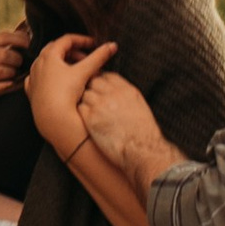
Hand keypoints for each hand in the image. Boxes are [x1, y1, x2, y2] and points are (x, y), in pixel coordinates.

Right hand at [0, 24, 29, 130]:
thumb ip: (0, 46)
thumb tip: (26, 30)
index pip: (1, 36)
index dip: (19, 39)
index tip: (29, 44)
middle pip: (3, 55)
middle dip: (17, 60)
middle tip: (21, 65)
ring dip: (12, 74)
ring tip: (15, 76)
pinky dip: (5, 87)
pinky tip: (11, 86)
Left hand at [26, 35, 111, 159]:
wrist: (53, 118)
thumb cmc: (66, 93)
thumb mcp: (84, 72)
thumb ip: (99, 57)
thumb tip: (112, 46)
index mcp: (49, 55)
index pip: (67, 40)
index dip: (82, 40)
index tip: (93, 44)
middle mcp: (38, 64)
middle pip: (57, 50)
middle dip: (73, 52)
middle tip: (86, 58)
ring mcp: (33, 77)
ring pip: (48, 64)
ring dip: (63, 64)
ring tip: (77, 71)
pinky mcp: (32, 90)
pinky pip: (41, 78)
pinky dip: (52, 76)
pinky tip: (61, 82)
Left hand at [79, 67, 168, 185]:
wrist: (141, 149)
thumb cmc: (143, 134)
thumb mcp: (140, 107)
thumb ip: (126, 96)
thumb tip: (116, 94)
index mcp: (127, 90)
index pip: (108, 76)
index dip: (102, 82)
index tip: (100, 90)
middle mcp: (113, 94)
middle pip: (94, 82)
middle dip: (92, 90)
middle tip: (93, 101)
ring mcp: (100, 105)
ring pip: (85, 94)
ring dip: (87, 102)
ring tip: (92, 113)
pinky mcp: (91, 119)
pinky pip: (80, 108)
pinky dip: (82, 113)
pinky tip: (88, 121)